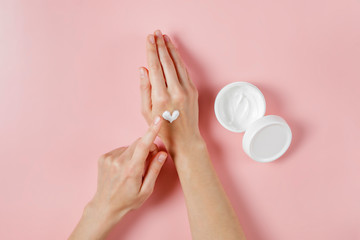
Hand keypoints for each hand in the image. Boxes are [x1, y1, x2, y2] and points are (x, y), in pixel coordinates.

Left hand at [69, 116, 166, 239]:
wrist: (105, 206)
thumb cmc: (128, 200)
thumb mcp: (146, 190)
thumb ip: (154, 170)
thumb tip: (162, 153)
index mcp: (131, 170)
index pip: (144, 146)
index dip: (152, 131)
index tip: (158, 119)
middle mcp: (119, 161)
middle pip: (138, 143)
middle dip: (147, 148)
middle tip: (149, 161)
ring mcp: (109, 158)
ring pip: (130, 147)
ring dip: (135, 153)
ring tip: (132, 170)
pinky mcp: (103, 157)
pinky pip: (120, 150)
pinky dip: (125, 156)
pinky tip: (123, 168)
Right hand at [139, 30, 202, 153]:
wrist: (185, 139)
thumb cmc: (162, 128)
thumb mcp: (146, 112)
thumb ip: (144, 89)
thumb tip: (143, 68)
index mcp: (161, 96)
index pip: (155, 67)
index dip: (151, 50)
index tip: (149, 38)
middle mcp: (175, 91)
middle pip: (167, 62)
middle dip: (160, 45)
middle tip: (156, 33)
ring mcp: (187, 90)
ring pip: (178, 63)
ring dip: (171, 49)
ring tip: (165, 38)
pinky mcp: (194, 90)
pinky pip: (185, 71)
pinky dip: (179, 59)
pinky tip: (174, 52)